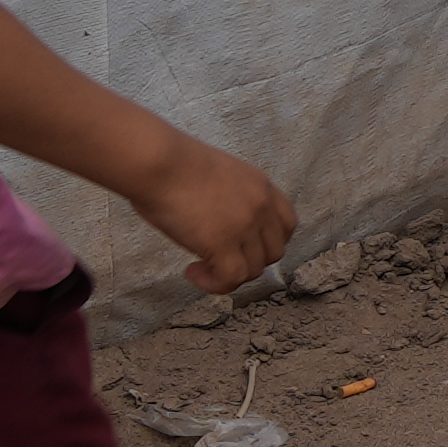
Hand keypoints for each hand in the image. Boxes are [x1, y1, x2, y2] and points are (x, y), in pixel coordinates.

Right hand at [127, 129, 296, 292]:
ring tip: (199, 267)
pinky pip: (232, 278)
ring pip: (254, 269)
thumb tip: (218, 222)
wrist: (160, 162)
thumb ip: (230, 199)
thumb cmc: (173, 165)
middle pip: (274, 251)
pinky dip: (214, 284)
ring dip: (228, 275)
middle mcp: (261, 206)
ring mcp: (246, 225)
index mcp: (261, 186)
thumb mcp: (218, 176)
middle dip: (248, 261)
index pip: (286, 224)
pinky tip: (193, 272)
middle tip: (217, 260)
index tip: (242, 246)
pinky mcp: (223, 243)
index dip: (267, 242)